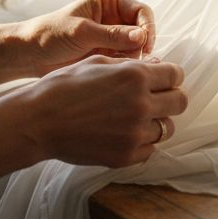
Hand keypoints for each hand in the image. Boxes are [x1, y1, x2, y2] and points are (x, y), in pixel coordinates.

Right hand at [13, 56, 187, 167]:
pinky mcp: (126, 156)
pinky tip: (123, 134)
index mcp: (136, 76)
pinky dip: (141, 142)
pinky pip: (149, 149)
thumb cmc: (64, 87)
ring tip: (132, 118)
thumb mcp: (98, 63)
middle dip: (169, 97)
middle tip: (154, 99)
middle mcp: (141, 104)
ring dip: (155, 121)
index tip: (162, 80)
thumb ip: (131, 65)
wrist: (37, 121)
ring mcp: (135, 133)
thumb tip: (156, 66)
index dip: (169, 76)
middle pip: (180, 102)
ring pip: (166, 128)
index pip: (176, 75)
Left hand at [15, 0, 156, 75]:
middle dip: (139, 46)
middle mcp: (114, 16)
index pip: (141, 11)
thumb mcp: (82, 32)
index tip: (146, 46)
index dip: (148, 28)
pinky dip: (124, 66)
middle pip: (143, 30)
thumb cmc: (50, 35)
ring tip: (114, 66)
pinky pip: (126, 59)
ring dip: (131, 58)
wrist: (30, 55)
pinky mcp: (108, 54)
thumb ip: (113, 35)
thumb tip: (142, 37)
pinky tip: (111, 71)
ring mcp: (112, 36)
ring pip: (137, 47)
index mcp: (109, 1)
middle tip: (129, 61)